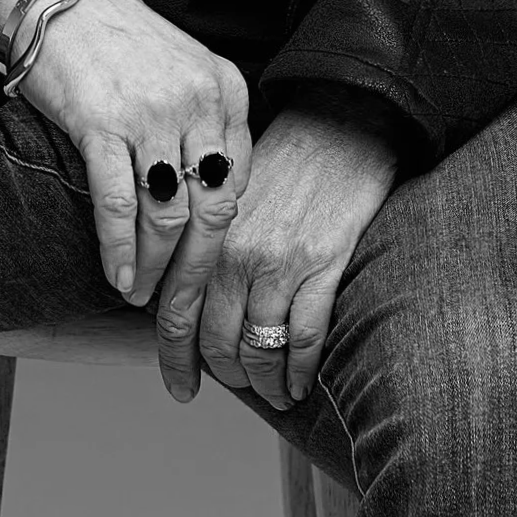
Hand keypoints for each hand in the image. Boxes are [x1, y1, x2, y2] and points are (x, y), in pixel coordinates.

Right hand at [0, 0, 250, 312]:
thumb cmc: (122, 44)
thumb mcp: (185, 74)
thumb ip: (207, 130)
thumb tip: (211, 209)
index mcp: (227, 91)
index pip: (239, 186)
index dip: (223, 243)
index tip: (207, 278)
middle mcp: (199, 102)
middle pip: (212, 212)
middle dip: (196, 273)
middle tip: (182, 312)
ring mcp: (151, 113)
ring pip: (168, 216)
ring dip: (157, 269)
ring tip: (144, 296)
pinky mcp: (101, 123)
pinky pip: (117, 204)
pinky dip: (119, 251)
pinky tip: (118, 277)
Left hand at [187, 103, 397, 409]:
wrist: (341, 123)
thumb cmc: (286, 160)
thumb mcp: (232, 196)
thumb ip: (211, 244)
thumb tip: (192, 302)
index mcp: (208, 232)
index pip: (177, 311)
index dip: (175, 359)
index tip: (180, 390)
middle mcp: (235, 250)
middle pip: (216, 340)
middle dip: (227, 374)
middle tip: (240, 385)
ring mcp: (279, 260)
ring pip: (258, 349)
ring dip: (264, 383)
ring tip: (274, 393)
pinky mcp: (322, 264)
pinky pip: (302, 339)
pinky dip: (298, 372)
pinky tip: (300, 384)